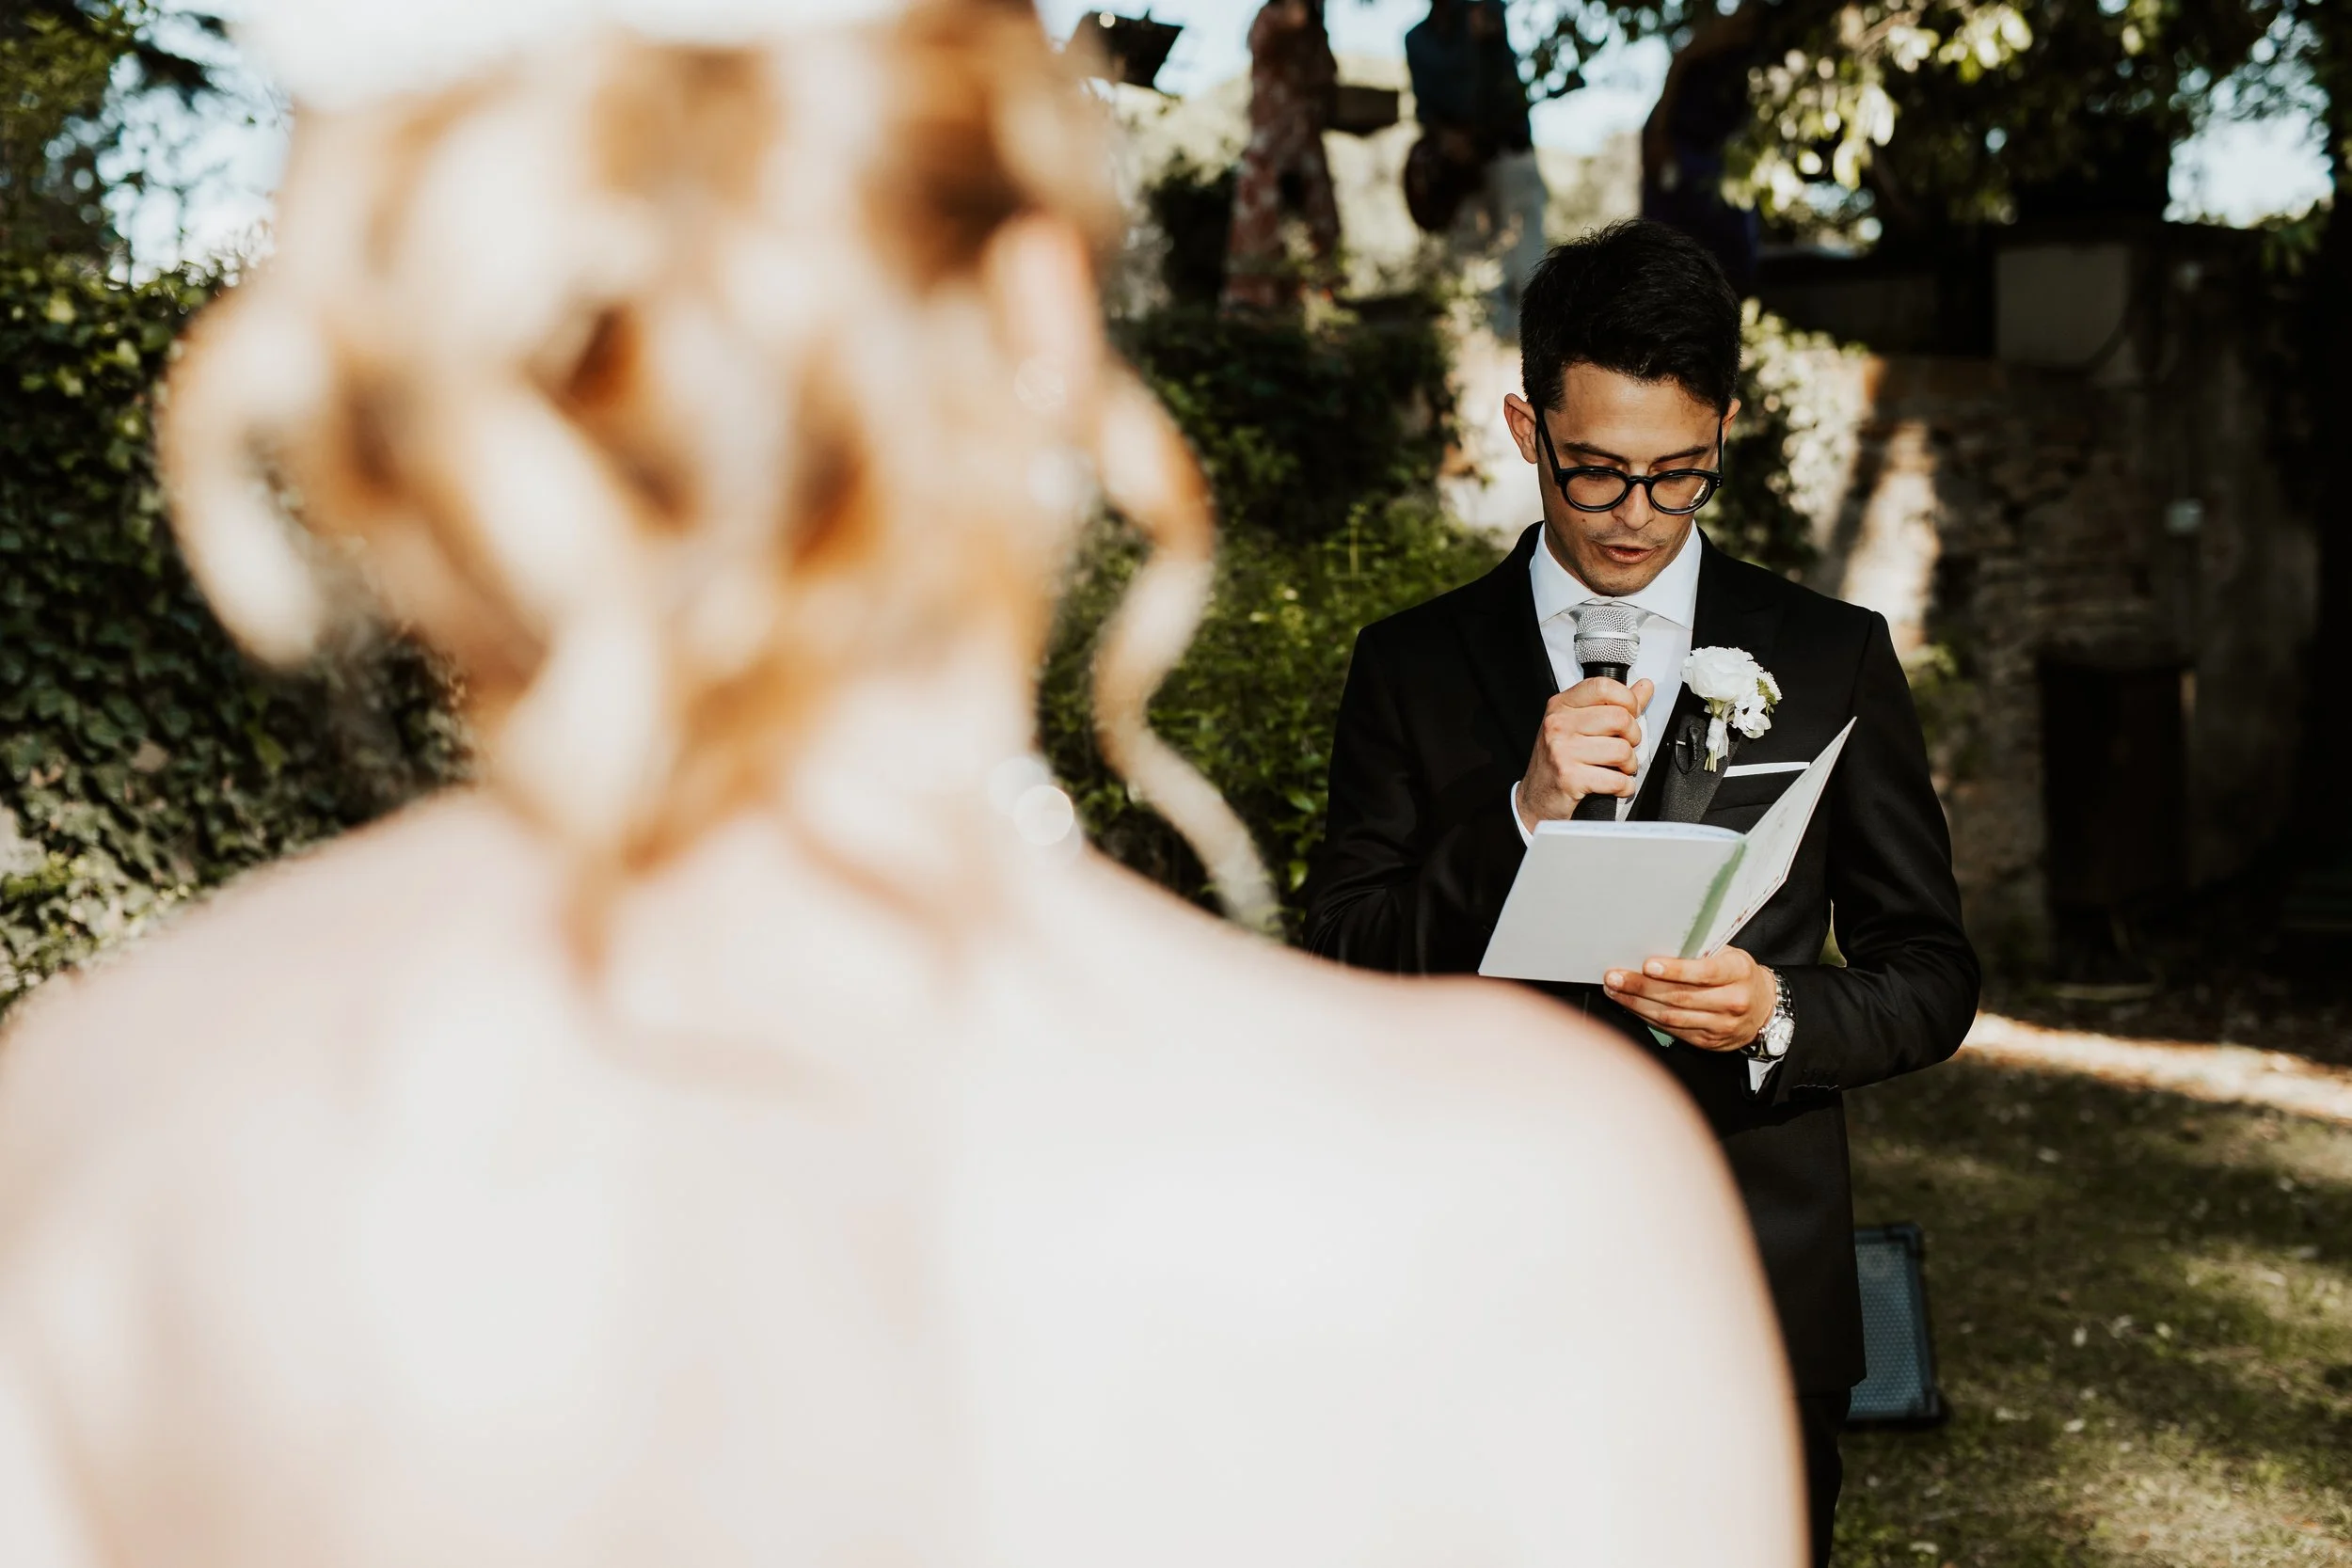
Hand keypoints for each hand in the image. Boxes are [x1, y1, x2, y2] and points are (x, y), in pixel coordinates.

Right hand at [1517, 677, 1653, 829]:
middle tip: (1625, 746)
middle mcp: (1558, 725)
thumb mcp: (1578, 724)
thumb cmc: (1559, 759)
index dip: (1628, 699)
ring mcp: (1562, 751)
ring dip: (1629, 765)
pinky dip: (1625, 787)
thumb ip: (1613, 705)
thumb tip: (1644, 687)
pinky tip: (1616, 785)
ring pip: (1622, 751)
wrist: (1536, 797)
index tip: (1631, 713)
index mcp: (1561, 705)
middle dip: (1633, 737)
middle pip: (1620, 719)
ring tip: (1619, 768)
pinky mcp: (1570, 778)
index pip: (1604, 687)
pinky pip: (1616, 780)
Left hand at [1603, 948, 1776, 1052]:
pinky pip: (1672, 1030)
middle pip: (1681, 996)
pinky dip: (1647, 1017)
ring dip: (1637, 1004)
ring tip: (1614, 990)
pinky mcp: (1708, 1041)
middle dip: (1642, 986)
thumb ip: (1700, 952)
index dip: (1675, 969)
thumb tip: (1657, 944)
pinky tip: (1630, 1006)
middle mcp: (1733, 1001)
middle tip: (1615, 977)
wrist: (1764, 1009)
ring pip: (1672, 1016)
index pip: (1705, 972)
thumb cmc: (1738, 975)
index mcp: (1739, 972)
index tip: (1648, 964)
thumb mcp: (1729, 956)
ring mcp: (1721, 1025)